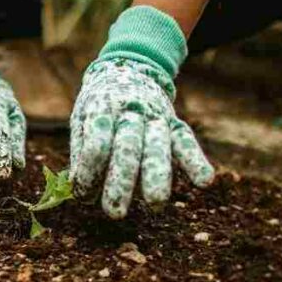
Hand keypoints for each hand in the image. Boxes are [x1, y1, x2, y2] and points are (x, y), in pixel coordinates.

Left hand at [70, 58, 213, 217]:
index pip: (97, 141)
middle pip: (128, 147)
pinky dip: (196, 160)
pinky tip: (204, 182)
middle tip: (115, 213)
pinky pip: (187, 141)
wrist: (129, 69)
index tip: (83, 194)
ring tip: (157, 203)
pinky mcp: (174, 123)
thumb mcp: (82, 117)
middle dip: (121, 181)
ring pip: (158, 146)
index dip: (89, 170)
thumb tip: (76, 187)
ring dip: (158, 176)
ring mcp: (155, 116)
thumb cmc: (100, 105)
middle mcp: (131, 111)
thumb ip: (81, 149)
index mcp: (102, 108)